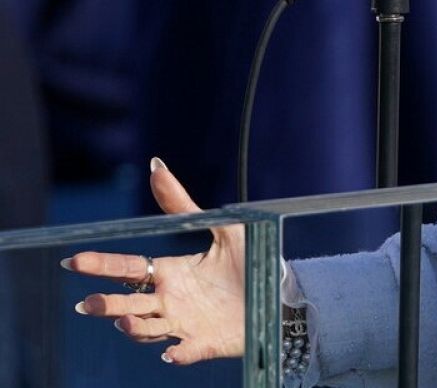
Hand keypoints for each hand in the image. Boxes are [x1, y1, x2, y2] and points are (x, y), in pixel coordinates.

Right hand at [63, 159, 245, 364]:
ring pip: (149, 330)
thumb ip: (184, 204)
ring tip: (125, 321)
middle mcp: (170, 301)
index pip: (129, 267)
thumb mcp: (222, 228)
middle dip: (107, 304)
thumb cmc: (248, 262)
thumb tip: (156, 166)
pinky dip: (179, 354)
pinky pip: (189, 351)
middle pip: (129, 303)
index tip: (75, 261)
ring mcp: (185, 325)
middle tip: (89, 303)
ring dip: (136, 328)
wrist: (278, 293)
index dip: (102, 265)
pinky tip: (172, 354)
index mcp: (171, 273)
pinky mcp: (206, 343)